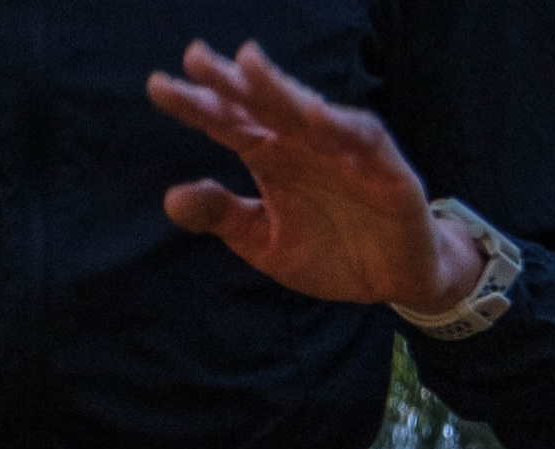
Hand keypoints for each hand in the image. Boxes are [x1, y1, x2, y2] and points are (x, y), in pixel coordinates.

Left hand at [151, 38, 484, 309]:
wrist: (396, 281)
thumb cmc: (332, 254)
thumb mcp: (268, 245)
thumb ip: (225, 218)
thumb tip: (171, 200)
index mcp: (270, 155)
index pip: (226, 122)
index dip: (194, 105)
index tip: (158, 88)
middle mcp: (301, 142)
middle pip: (261, 104)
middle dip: (232, 81)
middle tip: (197, 60)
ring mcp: (342, 148)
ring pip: (306, 110)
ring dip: (280, 88)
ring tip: (250, 65)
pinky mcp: (383, 166)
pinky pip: (361, 139)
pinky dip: (341, 127)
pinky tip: (316, 117)